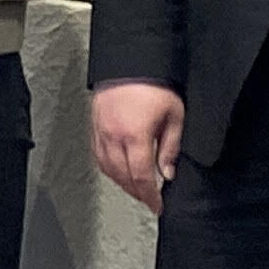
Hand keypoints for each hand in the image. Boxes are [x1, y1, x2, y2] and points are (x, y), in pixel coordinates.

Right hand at [91, 82, 184, 212]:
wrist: (130, 62)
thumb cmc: (154, 85)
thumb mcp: (174, 116)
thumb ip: (170, 148)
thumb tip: (167, 173)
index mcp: (134, 136)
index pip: (141, 176)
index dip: (150, 196)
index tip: (158, 206)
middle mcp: (113, 137)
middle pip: (122, 176)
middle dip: (137, 192)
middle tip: (149, 200)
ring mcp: (101, 131)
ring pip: (107, 168)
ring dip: (122, 182)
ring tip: (136, 188)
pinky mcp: (95, 126)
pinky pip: (98, 155)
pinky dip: (108, 168)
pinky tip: (118, 170)